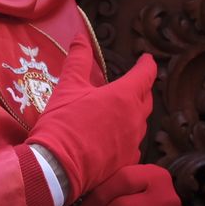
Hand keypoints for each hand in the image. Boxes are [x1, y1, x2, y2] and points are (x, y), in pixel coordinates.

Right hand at [28, 34, 155, 199]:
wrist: (57, 168)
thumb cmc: (63, 123)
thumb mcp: (68, 86)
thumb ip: (78, 59)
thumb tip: (80, 37)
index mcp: (124, 97)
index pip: (145, 75)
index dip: (147, 65)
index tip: (146, 59)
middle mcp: (134, 119)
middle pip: (147, 99)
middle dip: (142, 89)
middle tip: (134, 83)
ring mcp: (133, 143)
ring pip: (140, 123)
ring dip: (134, 114)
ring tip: (121, 110)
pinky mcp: (127, 162)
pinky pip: (133, 145)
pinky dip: (126, 137)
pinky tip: (115, 138)